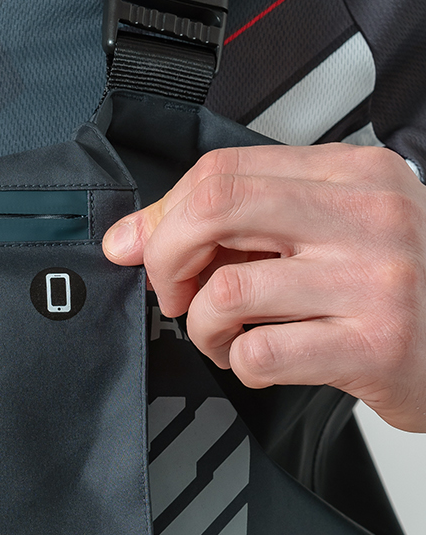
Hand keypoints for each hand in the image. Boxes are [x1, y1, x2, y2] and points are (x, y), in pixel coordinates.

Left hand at [102, 143, 425, 431]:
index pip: (225, 170)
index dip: (165, 213)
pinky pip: (259, 351)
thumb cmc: (404, 292)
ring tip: (227, 337)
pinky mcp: (372, 345)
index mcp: (355, 174)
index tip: (143, 247)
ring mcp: (373, 280)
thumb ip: (246, 223)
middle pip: (215, 209)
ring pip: (225, 291)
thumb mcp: (338, 232)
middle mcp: (368, 216)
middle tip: (175, 293)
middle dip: (167, 259)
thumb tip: (136, 236)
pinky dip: (239, 364)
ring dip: (203, 327)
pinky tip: (260, 361)